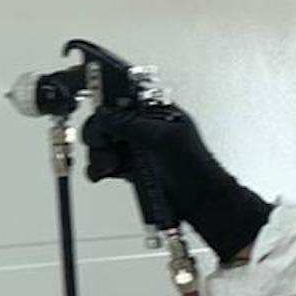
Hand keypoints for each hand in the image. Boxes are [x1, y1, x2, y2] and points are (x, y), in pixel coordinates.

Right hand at [81, 104, 271, 264]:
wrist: (199, 200)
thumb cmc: (194, 166)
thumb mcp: (163, 138)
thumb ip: (131, 124)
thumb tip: (105, 114)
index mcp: (153, 111)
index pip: (122, 95)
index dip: (106, 97)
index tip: (97, 104)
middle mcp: (141, 128)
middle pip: (105, 121)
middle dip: (100, 132)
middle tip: (107, 143)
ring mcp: (133, 148)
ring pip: (101, 143)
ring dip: (99, 154)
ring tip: (111, 164)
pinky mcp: (127, 168)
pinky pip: (102, 164)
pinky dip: (98, 169)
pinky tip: (104, 173)